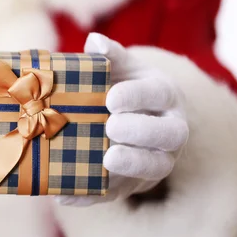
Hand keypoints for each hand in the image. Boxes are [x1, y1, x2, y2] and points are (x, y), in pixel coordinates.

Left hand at [55, 33, 188, 205]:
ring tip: (107, 158)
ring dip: (132, 165)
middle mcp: (169, 130)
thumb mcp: (122, 70)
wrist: (132, 121)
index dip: (138, 96)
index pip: (160, 95)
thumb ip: (111, 57)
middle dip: (143, 131)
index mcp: (165, 97)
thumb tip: (94, 41)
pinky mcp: (133, 184)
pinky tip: (65, 194)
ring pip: (154, 167)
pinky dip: (92, 195)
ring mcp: (155, 160)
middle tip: (112, 126)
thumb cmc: (124, 89)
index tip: (112, 98)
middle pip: (170, 134)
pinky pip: (117, 193)